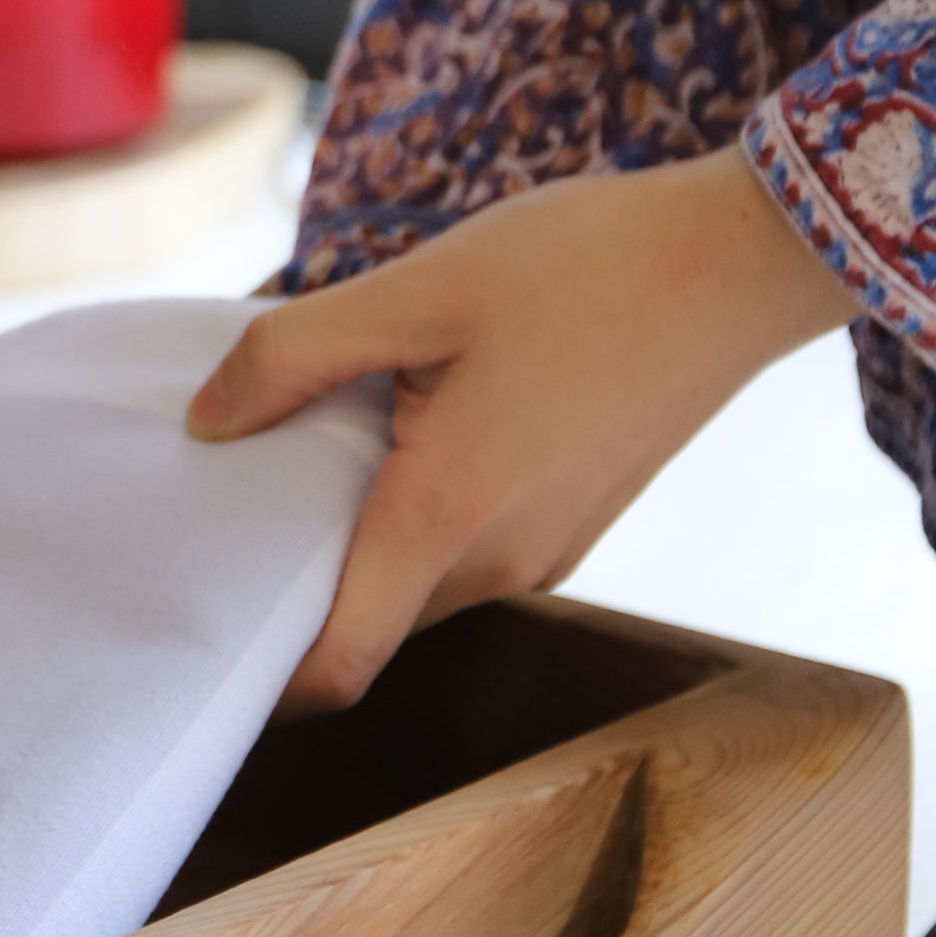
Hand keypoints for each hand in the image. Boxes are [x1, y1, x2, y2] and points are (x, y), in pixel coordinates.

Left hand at [186, 152, 857, 710]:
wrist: (737, 261)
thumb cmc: (583, 266)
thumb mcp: (418, 288)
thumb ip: (295, 356)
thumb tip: (206, 423)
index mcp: (449, 517)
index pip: (340, 664)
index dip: (263, 674)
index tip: (198, 629)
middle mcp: (502, 561)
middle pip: (370, 621)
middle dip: (294, 585)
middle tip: (222, 506)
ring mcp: (548, 548)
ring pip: (419, 582)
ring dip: (358, 540)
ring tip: (300, 451)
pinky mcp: (575, 519)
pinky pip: (469, 548)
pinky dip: (415, 515)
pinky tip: (392, 429)